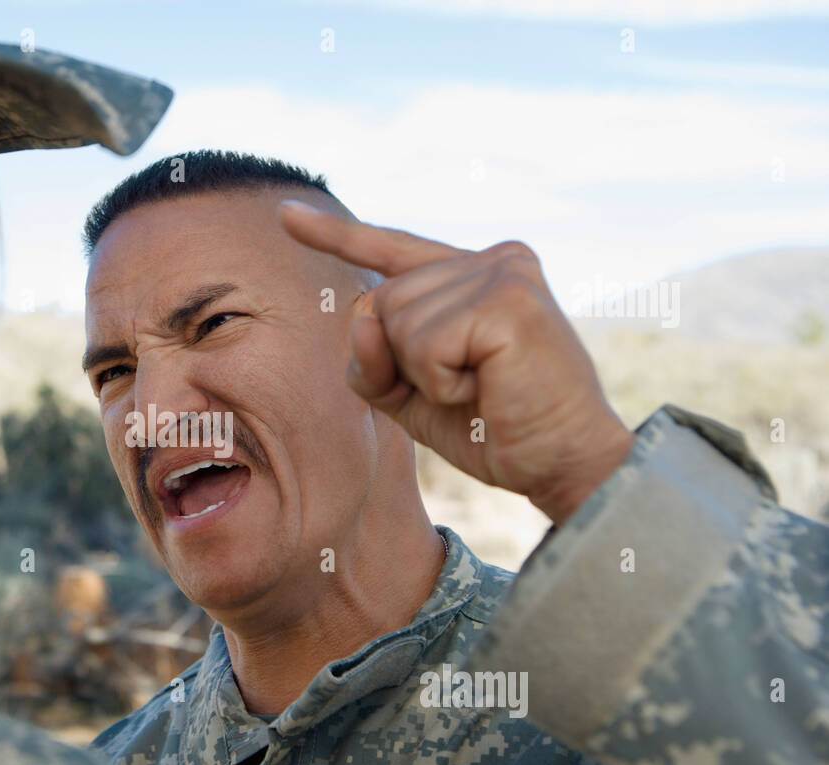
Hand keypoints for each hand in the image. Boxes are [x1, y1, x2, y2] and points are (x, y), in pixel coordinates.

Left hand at [279, 199, 634, 525]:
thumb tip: (360, 316)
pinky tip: (489, 388)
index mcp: (472, 273)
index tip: (285, 216)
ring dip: (425, 376)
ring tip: (483, 388)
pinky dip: (442, 383)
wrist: (564, 464)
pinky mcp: (508, 298)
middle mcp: (489, 258)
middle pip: (378, 304)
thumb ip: (373, 356)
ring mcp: (501, 271)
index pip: (392, 251)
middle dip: (400, 363)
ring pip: (395, 323)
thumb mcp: (412, 393)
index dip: (336, 236)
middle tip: (466, 390)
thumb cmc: (495, 429)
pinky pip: (422, 345)